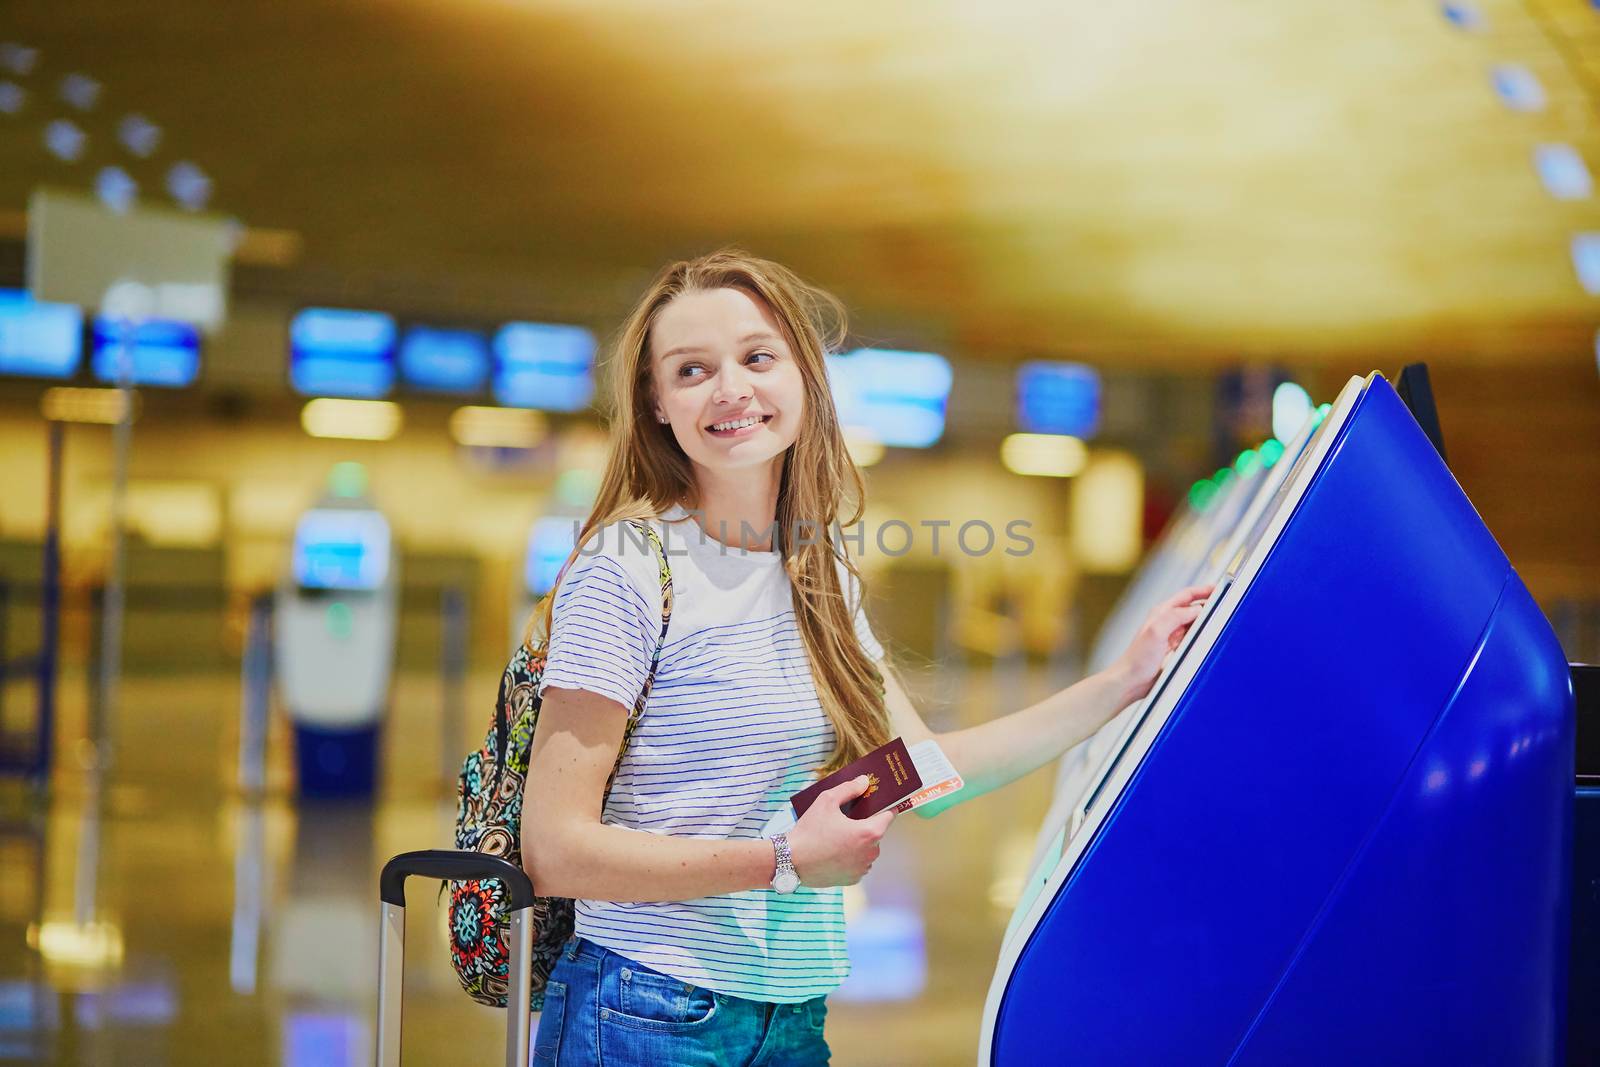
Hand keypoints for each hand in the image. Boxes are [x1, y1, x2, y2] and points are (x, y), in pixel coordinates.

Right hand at [785, 775, 893, 887]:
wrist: (791, 861)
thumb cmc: (810, 831)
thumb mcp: (827, 801)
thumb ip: (849, 789)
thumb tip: (864, 782)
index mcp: (869, 833)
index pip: (889, 816)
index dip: (886, 807)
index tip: (880, 803)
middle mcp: (870, 853)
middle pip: (877, 833)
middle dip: (866, 825)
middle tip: (847, 820)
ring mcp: (862, 868)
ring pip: (867, 850)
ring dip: (859, 843)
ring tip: (838, 837)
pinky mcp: (852, 879)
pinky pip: (858, 863)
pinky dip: (851, 857)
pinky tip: (835, 851)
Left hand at [1107, 584, 1213, 707]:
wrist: (1131, 680)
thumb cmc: (1138, 658)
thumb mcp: (1156, 632)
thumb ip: (1175, 617)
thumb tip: (1196, 610)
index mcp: (1161, 613)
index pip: (1187, 596)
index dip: (1203, 591)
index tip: (1219, 589)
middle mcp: (1167, 621)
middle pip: (1193, 607)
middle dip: (1209, 604)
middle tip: (1225, 605)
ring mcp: (1171, 635)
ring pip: (1194, 622)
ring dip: (1207, 620)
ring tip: (1221, 619)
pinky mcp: (1175, 648)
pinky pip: (1193, 636)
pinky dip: (1203, 634)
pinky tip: (1210, 637)